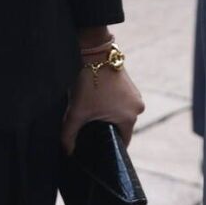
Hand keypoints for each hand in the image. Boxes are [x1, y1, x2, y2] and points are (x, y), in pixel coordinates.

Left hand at [62, 36, 145, 151]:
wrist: (93, 52)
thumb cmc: (87, 83)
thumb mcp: (76, 112)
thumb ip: (69, 135)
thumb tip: (68, 152)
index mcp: (129, 118)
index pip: (122, 142)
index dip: (108, 147)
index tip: (96, 147)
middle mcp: (137, 108)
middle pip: (121, 128)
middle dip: (106, 129)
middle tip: (89, 129)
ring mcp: (135, 95)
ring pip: (120, 114)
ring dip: (108, 115)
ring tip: (92, 113)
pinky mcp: (130, 85)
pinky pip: (121, 102)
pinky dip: (110, 104)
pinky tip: (97, 101)